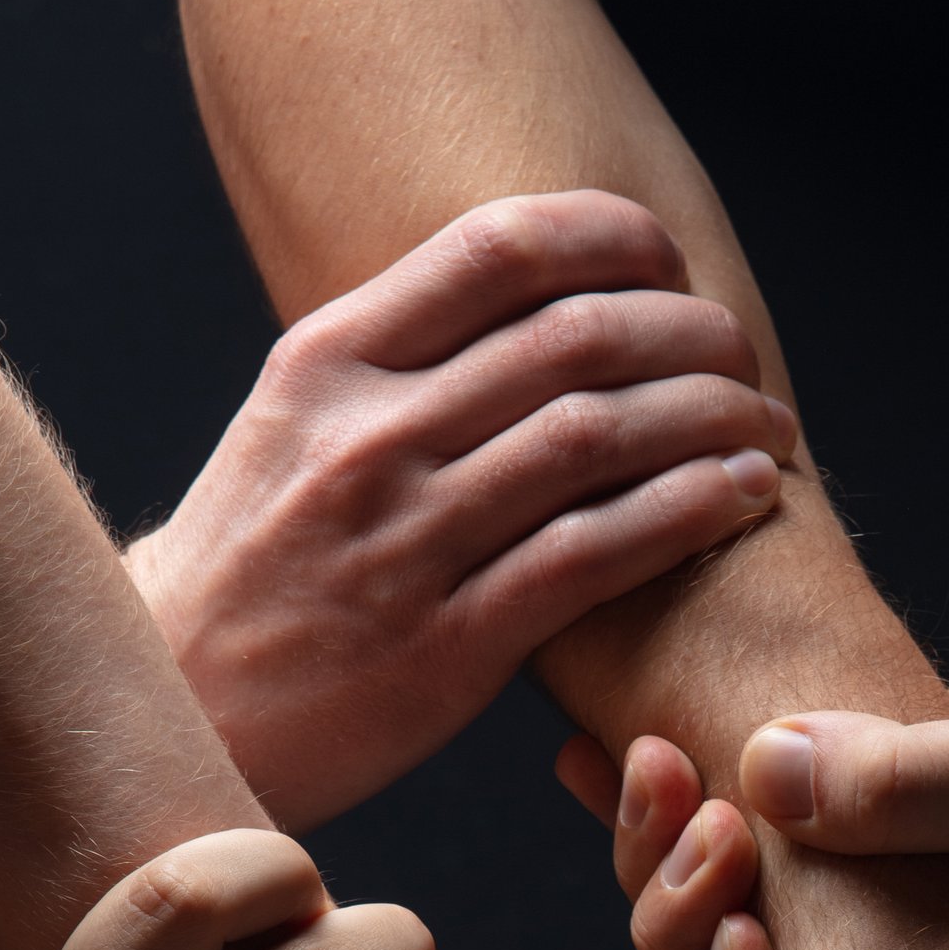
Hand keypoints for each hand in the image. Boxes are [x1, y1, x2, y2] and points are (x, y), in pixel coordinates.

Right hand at [131, 192, 793, 827]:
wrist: (180, 710)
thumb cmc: (258, 572)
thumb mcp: (295, 430)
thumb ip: (399, 367)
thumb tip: (529, 315)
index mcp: (329, 361)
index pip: (496, 249)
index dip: (611, 239)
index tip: (670, 265)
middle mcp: (367, 436)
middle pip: (569, 338)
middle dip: (687, 336)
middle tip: (742, 357)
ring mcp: (406, 543)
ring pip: (594, 441)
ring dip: (709, 422)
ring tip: (768, 429)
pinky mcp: (447, 648)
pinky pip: (592, 558)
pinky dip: (685, 516)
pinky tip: (741, 499)